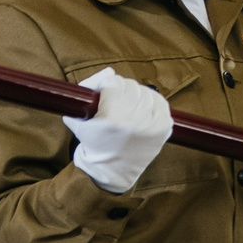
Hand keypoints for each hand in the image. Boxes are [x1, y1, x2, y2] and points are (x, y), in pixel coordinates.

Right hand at [65, 69, 172, 194]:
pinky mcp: (164, 127)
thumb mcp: (78, 118)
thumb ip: (86, 91)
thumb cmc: (93, 142)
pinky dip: (151, 102)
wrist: (112, 170)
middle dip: (122, 90)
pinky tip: (143, 110)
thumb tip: (108, 72)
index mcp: (111, 116)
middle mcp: (134, 119)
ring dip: (136, 96)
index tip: (104, 94)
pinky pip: (160, 101)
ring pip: (145, 91)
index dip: (107, 86)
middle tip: (116, 102)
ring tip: (129, 108)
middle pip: (130, 85)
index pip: (114, 82)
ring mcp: (152, 124)